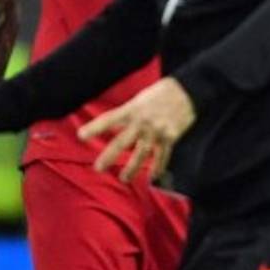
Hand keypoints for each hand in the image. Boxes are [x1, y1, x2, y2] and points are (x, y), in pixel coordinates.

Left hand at [78, 77, 195, 182]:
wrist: (188, 90)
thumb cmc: (161, 93)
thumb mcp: (140, 98)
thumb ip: (129, 113)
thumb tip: (116, 126)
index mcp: (133, 109)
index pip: (109, 119)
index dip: (95, 127)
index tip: (81, 136)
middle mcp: (143, 121)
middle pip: (123, 141)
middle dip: (110, 155)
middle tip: (99, 168)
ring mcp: (157, 130)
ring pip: (142, 153)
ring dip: (132, 167)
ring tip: (124, 178)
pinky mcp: (171, 136)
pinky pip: (163, 155)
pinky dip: (158, 167)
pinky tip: (153, 176)